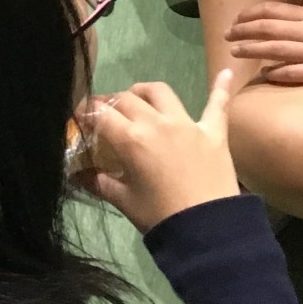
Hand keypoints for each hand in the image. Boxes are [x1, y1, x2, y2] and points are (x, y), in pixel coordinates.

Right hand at [72, 74, 240, 232]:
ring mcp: (187, 124)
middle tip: (104, 114)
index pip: (100, 114)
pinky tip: (225, 72)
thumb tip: (77, 175)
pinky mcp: (213, 132)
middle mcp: (157, 123)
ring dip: (144, 91)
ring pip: (160, 92)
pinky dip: (220, 88)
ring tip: (138, 98)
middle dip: (110, 103)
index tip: (78, 117)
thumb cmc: (161, 217)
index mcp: (131, 139)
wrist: (209, 231)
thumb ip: (99, 183)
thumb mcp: (124, 201)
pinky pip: (217, 104)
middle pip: (126, 99)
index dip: (84, 112)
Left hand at [225, 4, 302, 86]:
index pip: (272, 10)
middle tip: (227, 35)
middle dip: (243, 31)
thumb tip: (270, 21)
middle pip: (268, 28)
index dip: (250, 14)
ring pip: (275, 50)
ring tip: (234, 52)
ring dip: (251, 50)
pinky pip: (292, 72)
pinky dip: (276, 72)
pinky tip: (264, 74)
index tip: (236, 20)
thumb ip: (299, 18)